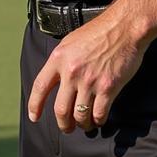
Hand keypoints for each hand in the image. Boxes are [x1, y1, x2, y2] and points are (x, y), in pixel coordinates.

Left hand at [27, 10, 147, 132]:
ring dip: (82, 124)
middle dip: (63, 124)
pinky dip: (98, 120)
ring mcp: (89, 81)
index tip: (33, 117)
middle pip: (60, 109)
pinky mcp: (108, 87)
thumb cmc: (98, 32)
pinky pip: (99, 113)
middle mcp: (71, 72)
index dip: (35, 105)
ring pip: (80, 115)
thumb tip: (55, 80)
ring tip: (85, 125)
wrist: (123, 28)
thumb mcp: (70, 42)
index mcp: (58, 59)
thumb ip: (60, 61)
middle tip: (67, 128)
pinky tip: (99, 119)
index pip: (40, 87)